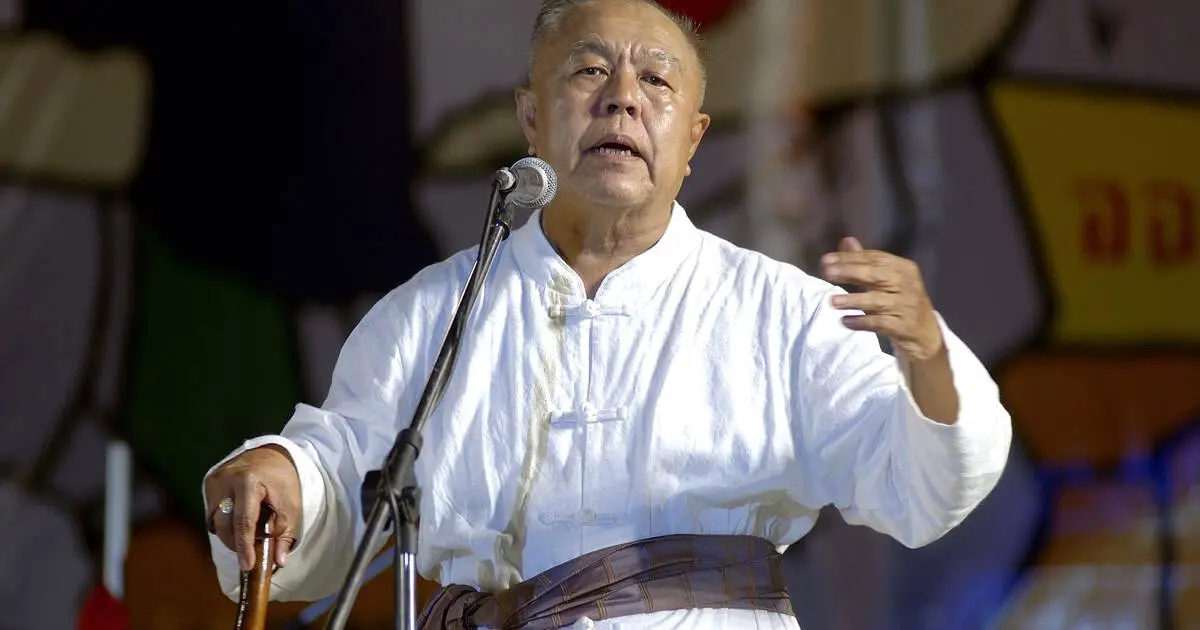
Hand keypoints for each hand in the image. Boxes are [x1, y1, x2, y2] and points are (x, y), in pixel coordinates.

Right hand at [204, 444, 301, 570]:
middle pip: (225, 524)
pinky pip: (213, 513)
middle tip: (249, 556)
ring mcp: (215, 481)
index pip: (243, 521)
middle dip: (237, 544)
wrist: (272, 453)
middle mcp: (227, 480)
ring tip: (246, 538)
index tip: (247, 565)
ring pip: (216, 521)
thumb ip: (285, 534)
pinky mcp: (209, 483)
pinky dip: (224, 523)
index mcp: (249, 482)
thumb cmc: (283, 479)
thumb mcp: (291, 505)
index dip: (245, 546)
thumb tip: (279, 562)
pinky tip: (237, 524)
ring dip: (230, 535)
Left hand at [820, 237, 943, 361]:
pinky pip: (879, 323)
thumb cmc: (901, 302)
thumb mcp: (889, 280)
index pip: (875, 259)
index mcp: (904, 268)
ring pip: (877, 301)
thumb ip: (866, 262)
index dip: (850, 258)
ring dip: (853, 300)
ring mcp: (906, 306)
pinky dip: (862, 322)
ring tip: (832, 301)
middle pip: (876, 275)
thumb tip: (846, 241)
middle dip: (850, 272)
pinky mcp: (903, 327)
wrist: (926, 334)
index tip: (826, 260)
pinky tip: (846, 321)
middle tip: (827, 273)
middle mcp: (908, 284)